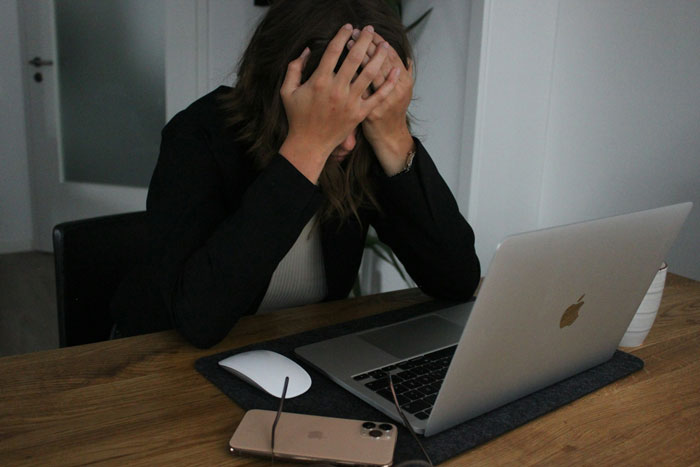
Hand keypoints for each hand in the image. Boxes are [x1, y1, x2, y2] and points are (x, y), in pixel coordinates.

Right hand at [279, 24, 399, 183]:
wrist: (309, 144)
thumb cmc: (297, 117)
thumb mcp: (287, 91)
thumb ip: (294, 68)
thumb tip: (306, 50)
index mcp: (319, 81)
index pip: (333, 51)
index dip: (342, 35)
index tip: (349, 27)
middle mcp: (337, 89)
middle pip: (354, 58)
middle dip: (364, 40)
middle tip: (370, 29)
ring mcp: (350, 102)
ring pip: (369, 73)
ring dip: (379, 56)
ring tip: (384, 45)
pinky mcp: (360, 113)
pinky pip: (378, 96)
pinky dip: (389, 83)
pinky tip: (396, 70)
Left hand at [348, 31, 414, 175]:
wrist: (389, 137)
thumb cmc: (393, 111)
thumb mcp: (403, 92)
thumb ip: (404, 74)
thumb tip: (406, 57)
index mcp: (405, 82)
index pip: (391, 55)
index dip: (379, 41)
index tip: (369, 31)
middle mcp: (396, 91)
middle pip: (380, 60)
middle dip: (367, 44)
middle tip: (356, 32)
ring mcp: (382, 102)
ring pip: (369, 73)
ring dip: (357, 56)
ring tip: (347, 43)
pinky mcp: (368, 112)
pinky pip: (358, 90)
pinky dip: (351, 77)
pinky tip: (341, 66)